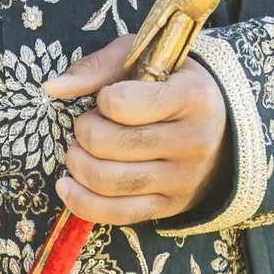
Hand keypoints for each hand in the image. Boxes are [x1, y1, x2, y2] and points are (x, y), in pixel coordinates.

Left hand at [43, 34, 228, 224]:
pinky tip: (67, 186)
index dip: (103, 100)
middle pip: (112, 145)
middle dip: (84, 133)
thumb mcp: (144, 60)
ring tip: (80, 150)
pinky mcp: (170, 206)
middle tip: (88, 124)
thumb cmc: (172, 85)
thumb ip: (98, 68)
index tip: (109, 98)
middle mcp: (193, 141)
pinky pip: (118, 214)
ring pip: (110, 182)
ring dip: (78, 165)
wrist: (221, 127)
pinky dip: (82, 202)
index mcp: (191, 96)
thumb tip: (52, 87)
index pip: (122, 104)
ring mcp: (183, 179)